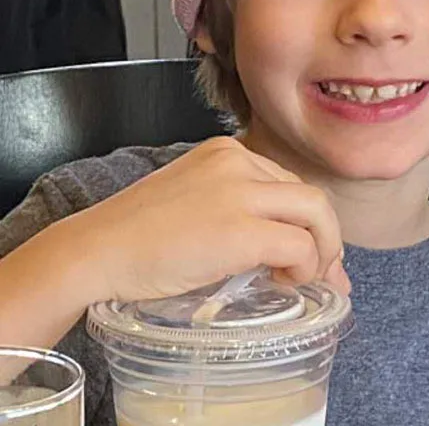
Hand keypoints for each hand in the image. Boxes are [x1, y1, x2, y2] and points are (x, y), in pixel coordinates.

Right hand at [60, 137, 349, 303]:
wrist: (95, 250)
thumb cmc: (137, 236)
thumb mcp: (193, 201)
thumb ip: (235, 209)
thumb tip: (285, 247)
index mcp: (227, 151)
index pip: (287, 183)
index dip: (307, 221)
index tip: (313, 251)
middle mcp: (239, 161)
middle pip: (310, 195)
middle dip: (327, 237)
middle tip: (326, 273)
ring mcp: (240, 191)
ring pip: (316, 212)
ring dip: (324, 251)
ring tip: (307, 279)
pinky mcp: (240, 228)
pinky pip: (299, 244)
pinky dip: (305, 266)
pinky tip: (285, 282)